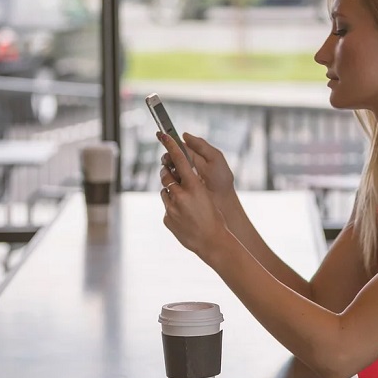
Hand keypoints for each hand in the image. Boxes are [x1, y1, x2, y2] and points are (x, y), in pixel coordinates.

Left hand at [157, 131, 230, 260]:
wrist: (212, 242)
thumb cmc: (214, 217)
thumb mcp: (206, 196)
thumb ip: (192, 185)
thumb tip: (178, 176)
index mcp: (194, 187)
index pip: (179, 160)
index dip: (170, 146)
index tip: (163, 135)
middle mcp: (180, 196)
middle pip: (166, 175)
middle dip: (166, 171)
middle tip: (168, 170)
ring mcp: (171, 208)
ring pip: (165, 192)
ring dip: (171, 192)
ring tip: (184, 202)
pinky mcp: (167, 219)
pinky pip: (167, 208)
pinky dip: (173, 208)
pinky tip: (184, 217)